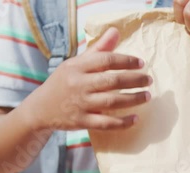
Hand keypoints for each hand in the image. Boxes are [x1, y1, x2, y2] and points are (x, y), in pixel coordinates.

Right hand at [30, 27, 151, 130]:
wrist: (40, 109)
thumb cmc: (64, 82)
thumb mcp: (77, 63)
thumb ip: (98, 49)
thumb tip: (116, 31)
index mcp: (77, 67)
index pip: (106, 60)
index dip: (126, 61)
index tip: (141, 64)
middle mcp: (78, 85)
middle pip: (111, 81)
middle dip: (134, 80)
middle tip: (149, 80)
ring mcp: (80, 104)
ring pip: (111, 102)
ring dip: (133, 99)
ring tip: (147, 96)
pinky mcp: (81, 122)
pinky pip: (106, 124)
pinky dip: (122, 122)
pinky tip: (136, 119)